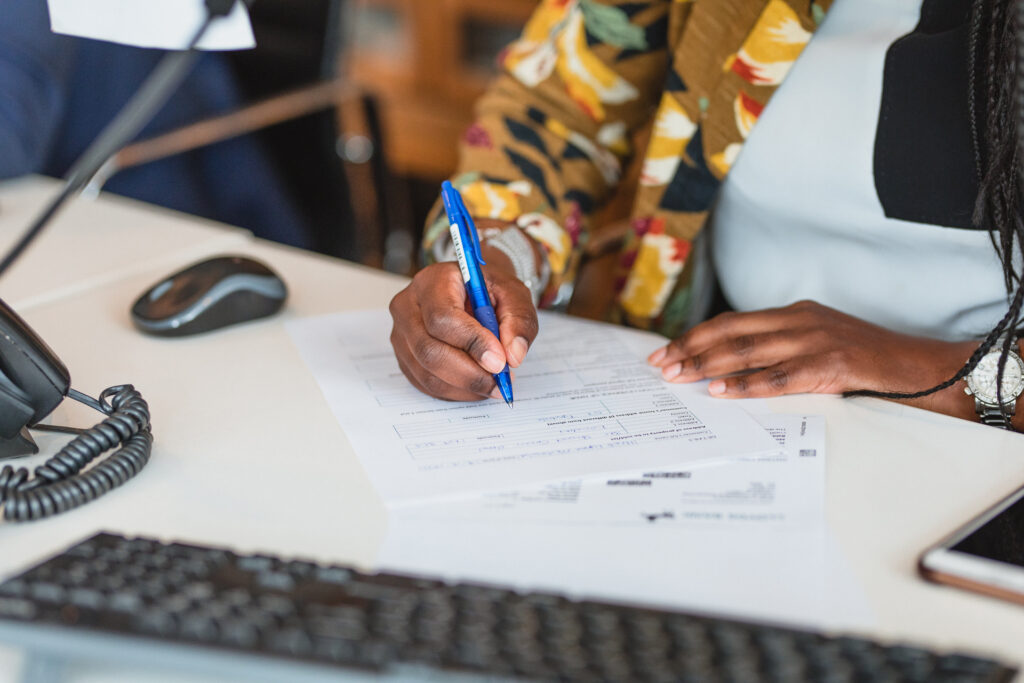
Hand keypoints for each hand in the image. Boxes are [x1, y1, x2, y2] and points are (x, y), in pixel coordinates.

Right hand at [388, 254, 538, 400]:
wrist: (470, 291)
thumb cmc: (488, 290)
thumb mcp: (513, 294)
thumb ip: (518, 320)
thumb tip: (513, 355)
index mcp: (432, 281)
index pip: (443, 318)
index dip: (472, 343)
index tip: (500, 360)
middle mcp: (408, 307)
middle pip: (429, 351)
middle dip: (469, 373)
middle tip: (500, 380)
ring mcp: (401, 334)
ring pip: (427, 373)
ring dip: (465, 386)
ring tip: (493, 383)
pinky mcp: (404, 357)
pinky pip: (425, 385)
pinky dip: (456, 392)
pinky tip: (476, 384)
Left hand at [646, 300, 976, 418]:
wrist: (922, 368)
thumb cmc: (868, 362)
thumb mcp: (820, 344)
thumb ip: (782, 350)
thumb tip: (733, 371)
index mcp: (795, 314)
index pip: (732, 322)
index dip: (696, 336)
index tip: (666, 351)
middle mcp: (800, 321)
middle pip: (731, 332)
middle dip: (691, 348)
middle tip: (660, 365)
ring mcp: (815, 341)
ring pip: (748, 351)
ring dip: (708, 365)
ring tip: (679, 377)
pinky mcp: (831, 365)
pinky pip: (779, 376)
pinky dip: (747, 384)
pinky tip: (722, 392)